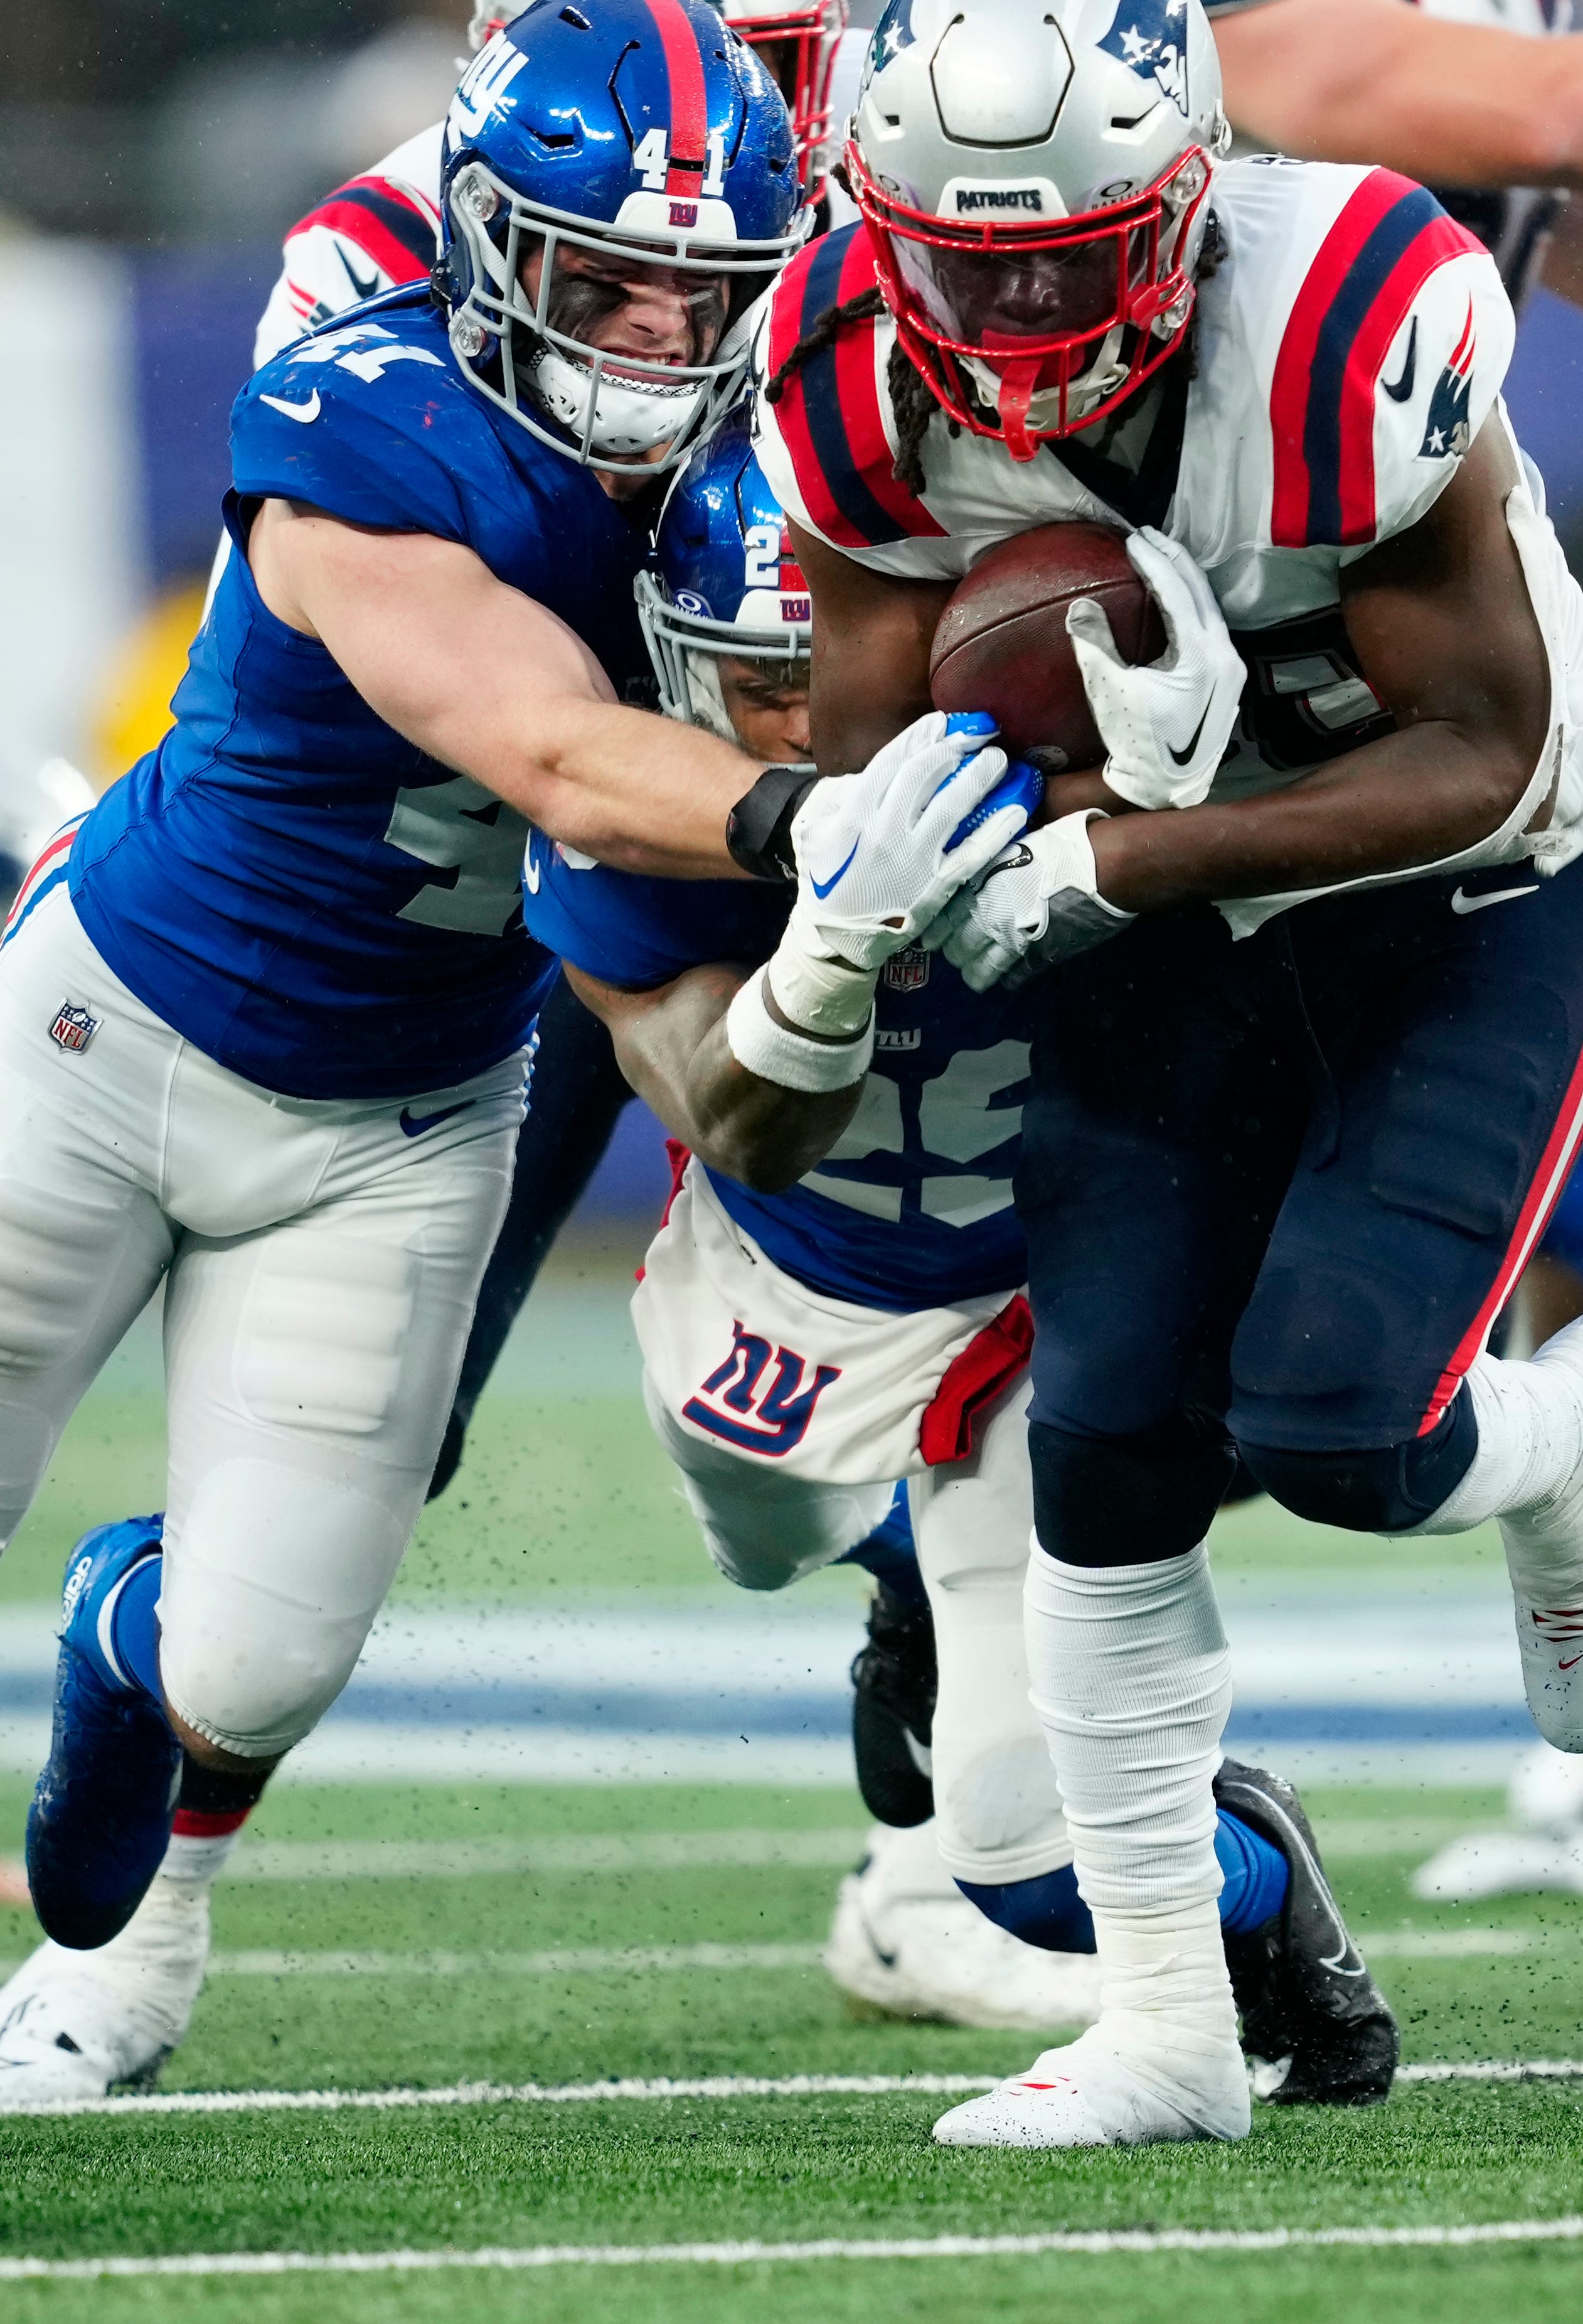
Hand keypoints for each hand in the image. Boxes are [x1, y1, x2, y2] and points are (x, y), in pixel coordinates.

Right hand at [786, 711, 1028, 971]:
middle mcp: (884, 832)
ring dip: (978, 778)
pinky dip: (994, 831)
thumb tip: (872, 770)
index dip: (919, 737)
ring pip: (952, 808)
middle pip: (924, 776)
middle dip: (953, 748)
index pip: (891, 763)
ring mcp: (912, 860)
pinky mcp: (934, 887)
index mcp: (853, 815)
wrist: (837, 938)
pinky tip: (1015, 811)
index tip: (940, 722)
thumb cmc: (826, 881)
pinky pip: (971, 854)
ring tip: (998, 760)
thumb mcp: (814, 833)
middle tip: (977, 735)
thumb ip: (838, 797)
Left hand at [925, 811, 1133, 991]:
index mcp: (979, 885)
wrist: (1103, 867)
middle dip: (954, 951)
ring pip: (978, 969)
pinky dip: (1006, 979)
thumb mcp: (1015, 841)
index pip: (940, 918)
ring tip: (974, 971)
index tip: (930, 936)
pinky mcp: (1038, 957)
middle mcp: (988, 916)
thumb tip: (978, 858)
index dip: (934, 930)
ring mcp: (1012, 940)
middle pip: (955, 948)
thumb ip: (991, 857)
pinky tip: (1004, 978)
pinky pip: (1012, 977)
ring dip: (974, 971)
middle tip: (956, 951)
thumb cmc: (1063, 843)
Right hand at [1066, 528, 1244, 810]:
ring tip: (1159, 559)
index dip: (1153, 562)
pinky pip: (1208, 627)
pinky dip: (1188, 606)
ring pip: (1209, 608)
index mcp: (1203, 656)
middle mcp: (1225, 656)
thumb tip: (1079, 606)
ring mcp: (1229, 668)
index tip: (1132, 540)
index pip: (1177, 592)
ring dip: (1183, 581)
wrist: (1166, 789)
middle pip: (1201, 591)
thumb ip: (1095, 644)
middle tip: (1147, 537)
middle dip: (1173, 559)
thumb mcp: (1110, 692)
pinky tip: (1171, 601)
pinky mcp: (1224, 680)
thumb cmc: (1138, 744)